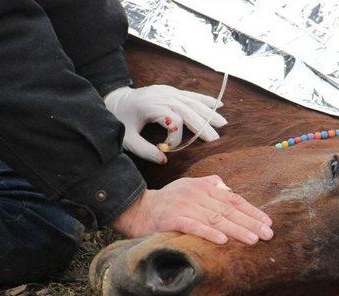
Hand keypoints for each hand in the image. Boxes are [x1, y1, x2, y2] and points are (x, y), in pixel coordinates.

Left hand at [104, 85, 226, 163]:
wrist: (115, 99)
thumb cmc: (121, 120)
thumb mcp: (127, 138)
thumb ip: (144, 151)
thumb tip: (164, 160)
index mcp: (150, 106)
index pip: (172, 121)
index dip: (176, 137)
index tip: (169, 149)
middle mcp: (161, 96)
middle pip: (187, 110)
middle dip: (202, 125)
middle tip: (214, 139)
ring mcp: (167, 92)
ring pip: (192, 102)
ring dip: (208, 112)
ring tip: (223, 123)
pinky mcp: (171, 91)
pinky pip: (191, 95)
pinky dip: (205, 99)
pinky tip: (218, 105)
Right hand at [111, 176, 272, 243]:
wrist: (136, 208)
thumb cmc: (166, 201)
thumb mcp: (188, 187)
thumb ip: (209, 185)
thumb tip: (227, 187)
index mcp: (204, 188)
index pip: (233, 200)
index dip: (252, 211)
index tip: (267, 222)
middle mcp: (197, 195)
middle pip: (229, 210)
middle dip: (251, 223)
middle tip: (268, 234)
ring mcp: (185, 206)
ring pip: (216, 219)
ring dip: (236, 230)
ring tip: (253, 239)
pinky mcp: (172, 219)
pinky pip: (194, 226)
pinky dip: (208, 233)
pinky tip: (222, 241)